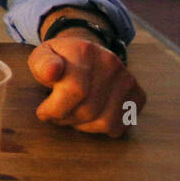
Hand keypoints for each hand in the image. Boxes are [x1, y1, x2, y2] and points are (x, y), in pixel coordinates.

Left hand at [28, 35, 145, 136]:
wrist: (86, 54)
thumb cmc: (59, 60)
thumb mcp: (42, 56)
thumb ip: (41, 64)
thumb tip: (52, 72)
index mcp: (84, 51)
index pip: (75, 90)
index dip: (55, 109)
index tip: (43, 112)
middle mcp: (111, 64)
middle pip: (88, 110)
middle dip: (65, 119)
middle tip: (55, 115)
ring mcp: (128, 80)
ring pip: (105, 122)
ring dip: (82, 126)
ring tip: (70, 115)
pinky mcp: (138, 95)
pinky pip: (120, 126)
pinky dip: (100, 129)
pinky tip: (88, 118)